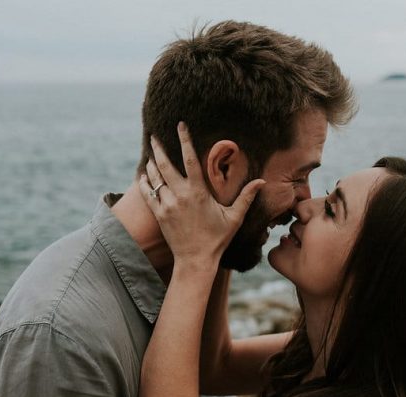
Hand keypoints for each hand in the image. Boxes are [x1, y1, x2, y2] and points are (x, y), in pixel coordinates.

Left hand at [138, 122, 264, 269]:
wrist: (196, 260)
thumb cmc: (217, 239)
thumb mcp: (234, 217)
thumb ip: (246, 197)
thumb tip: (261, 181)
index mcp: (199, 192)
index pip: (190, 159)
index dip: (184, 140)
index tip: (180, 125)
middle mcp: (181, 195)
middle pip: (165, 165)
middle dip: (159, 148)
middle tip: (154, 136)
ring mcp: (167, 205)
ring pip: (155, 178)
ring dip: (152, 164)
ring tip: (151, 155)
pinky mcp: (159, 215)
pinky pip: (148, 194)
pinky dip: (145, 183)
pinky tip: (144, 176)